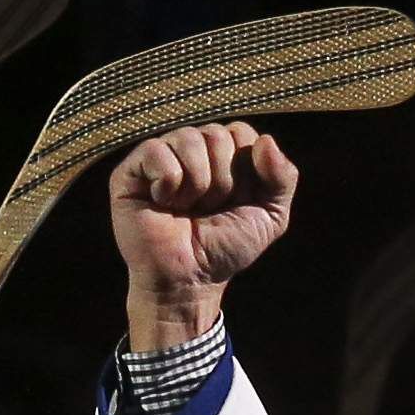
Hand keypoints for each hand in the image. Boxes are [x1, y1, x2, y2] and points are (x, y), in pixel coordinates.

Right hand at [109, 123, 296, 347]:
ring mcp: (160, 157)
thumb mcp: (271, 216)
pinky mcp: (131, 172)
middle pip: (216, 135)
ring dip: (196, 184)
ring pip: (188, 139)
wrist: (189, 281)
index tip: (233, 201)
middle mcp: (191, 148)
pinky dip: (168, 183)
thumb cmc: (224, 249)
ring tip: (185, 209)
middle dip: (220, 181)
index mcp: (222, 152)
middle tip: (206, 209)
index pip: (240, 132)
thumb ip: (284, 177)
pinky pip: (157, 151)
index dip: (243, 170)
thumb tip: (265, 141)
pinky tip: (162, 204)